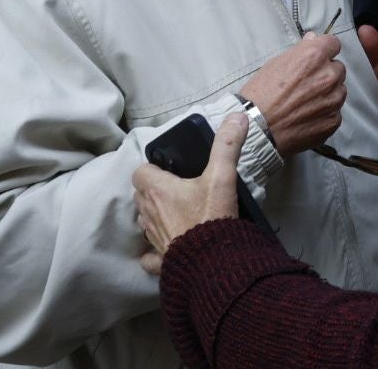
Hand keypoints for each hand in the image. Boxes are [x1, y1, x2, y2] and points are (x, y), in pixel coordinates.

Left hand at [133, 113, 245, 275]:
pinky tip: (165, 248)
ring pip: (144, 221)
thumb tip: (237, 116)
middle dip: (153, 190)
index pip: (140, 172)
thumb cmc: (211, 215)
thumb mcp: (222, 176)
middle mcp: (149, 213)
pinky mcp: (159, 260)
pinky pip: (149, 256)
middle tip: (176, 188)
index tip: (170, 170)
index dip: (152, 169)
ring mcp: (153, 238)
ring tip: (174, 213)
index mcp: (158, 190)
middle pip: (140, 195)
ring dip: (154, 215)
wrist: (211, 261)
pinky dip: (153, 252)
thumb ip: (227, 145)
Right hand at [238, 33, 346, 155]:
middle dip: (326, 73)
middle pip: (338, 68)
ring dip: (328, 93)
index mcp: (314, 57)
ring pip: (339, 90)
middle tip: (307, 84)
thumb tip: (312, 40)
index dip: (324, 50)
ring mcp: (333, 99)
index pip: (333, 44)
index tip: (319, 56)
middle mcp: (328, 76)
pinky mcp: (333, 120)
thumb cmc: (261, 95)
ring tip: (305, 102)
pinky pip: (335, 111)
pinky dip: (325, 113)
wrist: (256, 128)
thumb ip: (300, 50)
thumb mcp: (275, 63)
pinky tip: (307, 116)